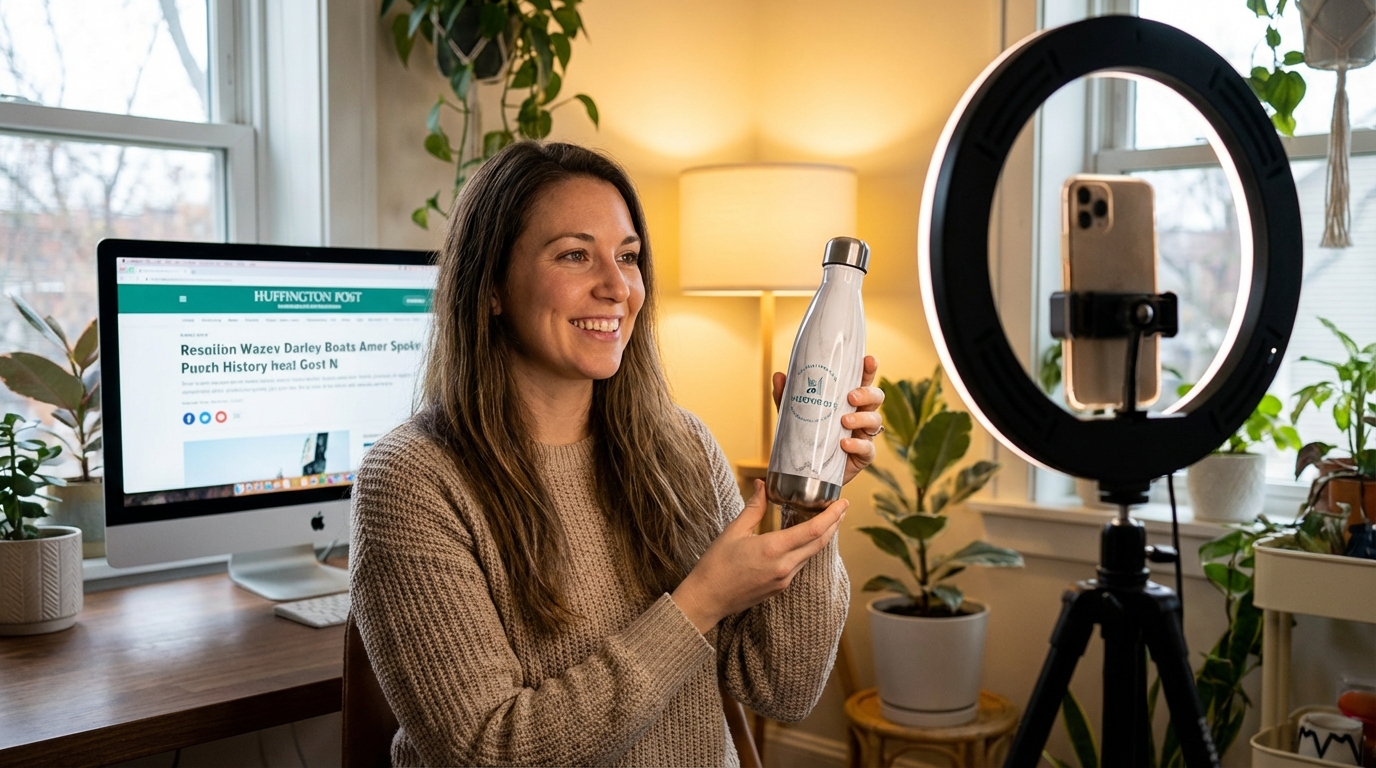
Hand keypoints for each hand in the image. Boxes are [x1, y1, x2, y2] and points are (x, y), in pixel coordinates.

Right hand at [671, 480, 846, 633]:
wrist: (707, 599)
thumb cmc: (716, 564)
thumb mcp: (733, 531)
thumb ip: (753, 508)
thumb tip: (761, 485)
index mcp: (773, 549)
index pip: (813, 531)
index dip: (832, 516)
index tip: (842, 502)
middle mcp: (784, 566)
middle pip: (819, 543)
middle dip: (834, 524)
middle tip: (842, 507)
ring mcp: (784, 579)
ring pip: (811, 554)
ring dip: (822, 537)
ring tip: (827, 520)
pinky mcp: (780, 587)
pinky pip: (800, 565)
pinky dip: (807, 549)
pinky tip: (804, 539)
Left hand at [772, 355, 883, 485]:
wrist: (807, 472)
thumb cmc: (807, 437)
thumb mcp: (794, 415)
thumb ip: (787, 396)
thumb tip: (779, 376)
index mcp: (848, 400)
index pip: (862, 380)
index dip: (869, 369)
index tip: (868, 360)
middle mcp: (861, 414)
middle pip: (876, 397)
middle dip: (868, 393)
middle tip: (850, 397)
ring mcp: (864, 435)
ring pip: (875, 420)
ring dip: (862, 418)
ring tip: (844, 421)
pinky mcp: (863, 455)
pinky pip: (868, 448)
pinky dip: (857, 444)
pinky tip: (844, 443)